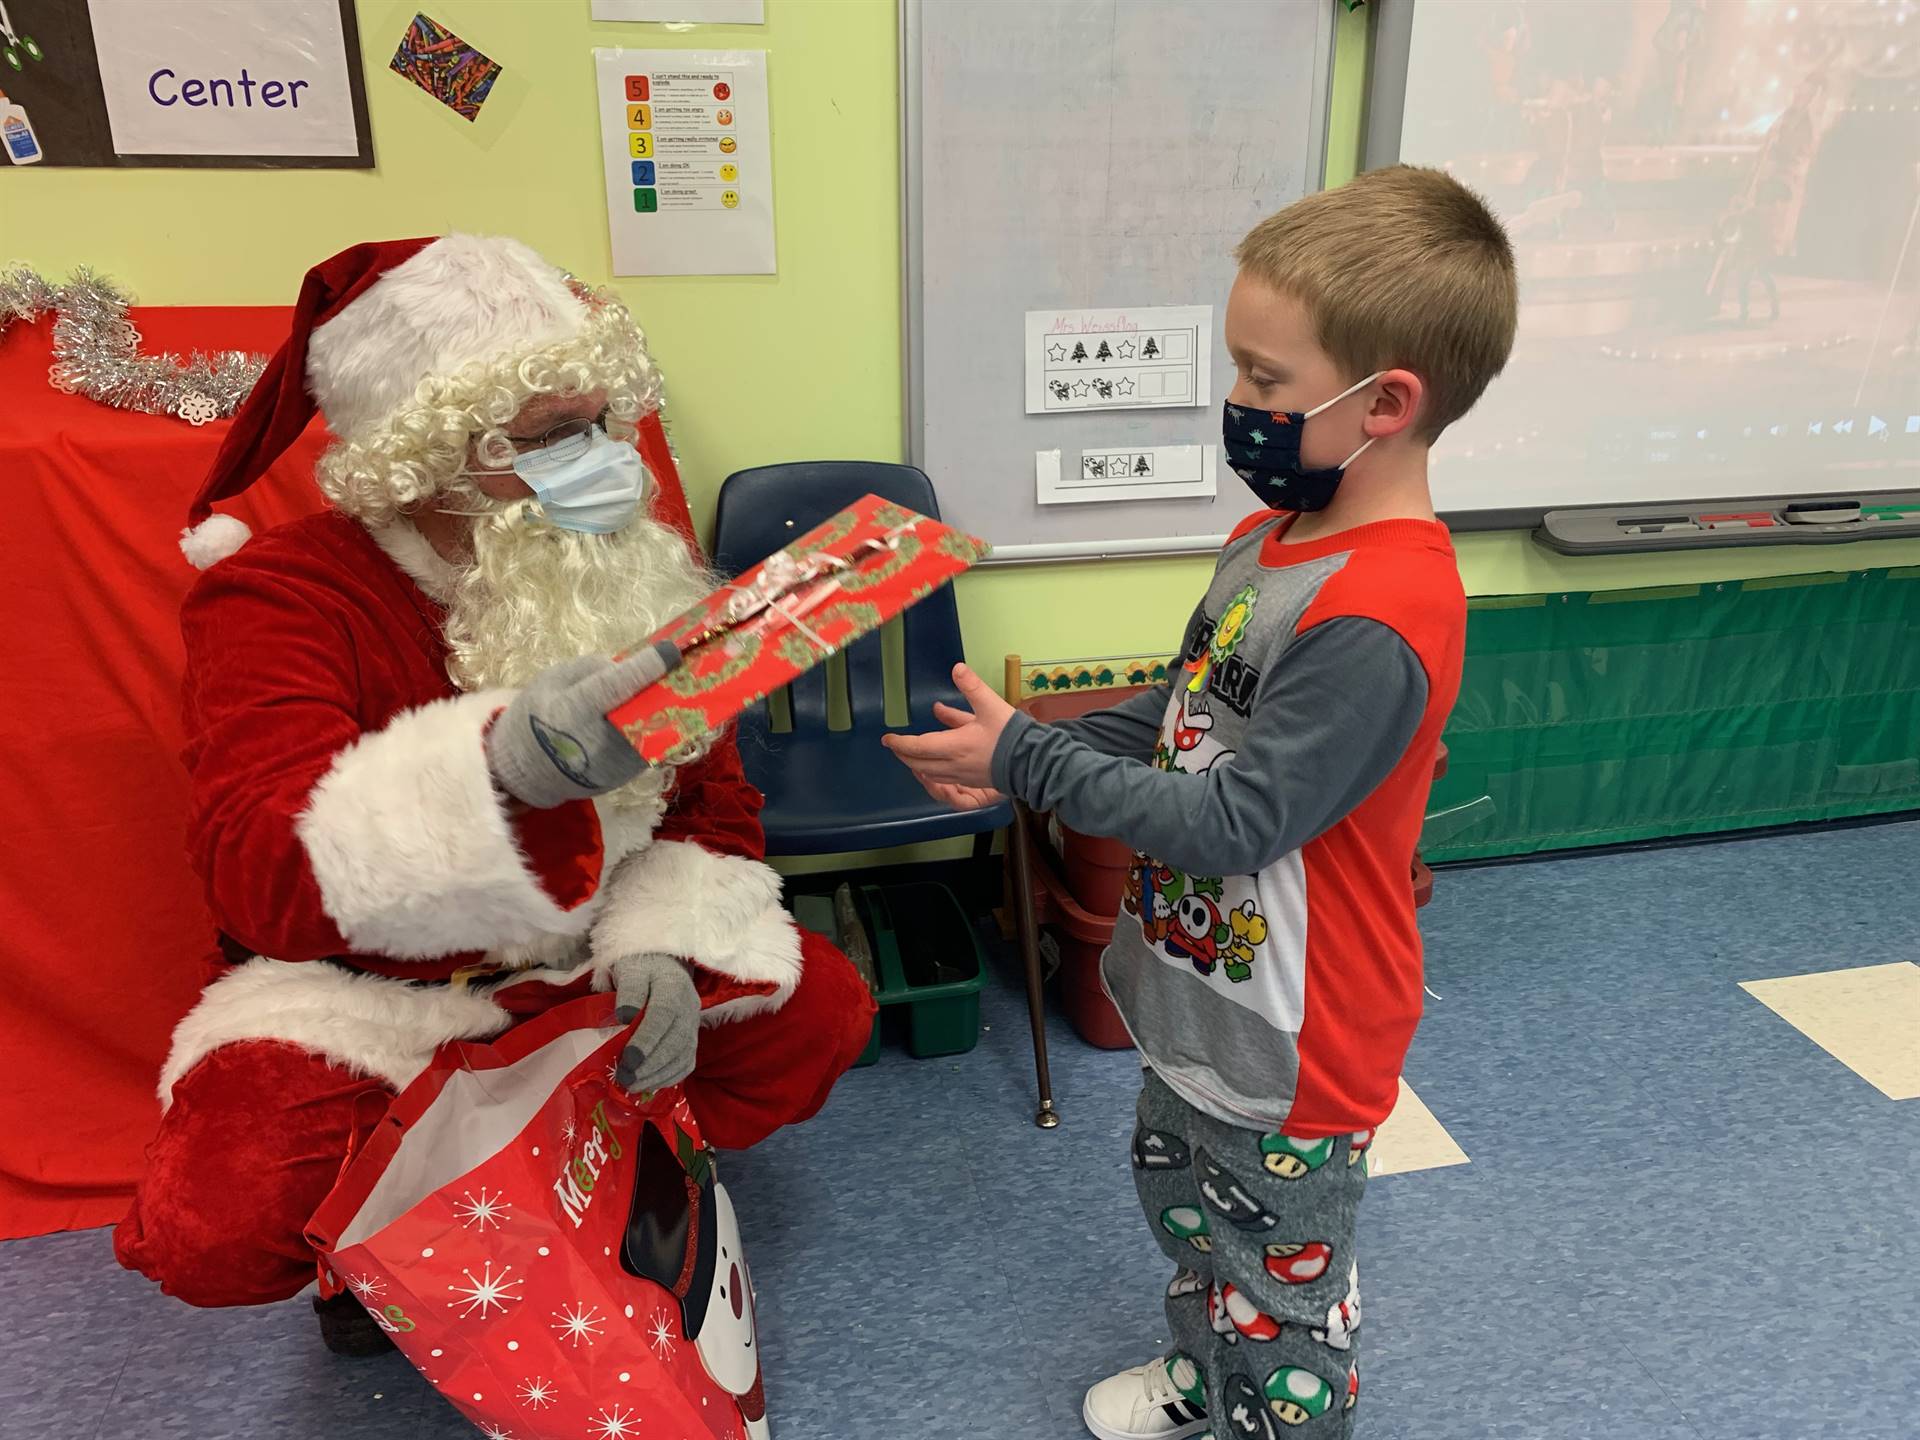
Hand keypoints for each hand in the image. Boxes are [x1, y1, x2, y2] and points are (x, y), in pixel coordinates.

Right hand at [485, 641, 680, 809]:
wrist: (524, 773)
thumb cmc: (536, 718)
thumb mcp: (551, 681)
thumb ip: (589, 669)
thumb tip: (627, 666)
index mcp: (572, 712)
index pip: (615, 686)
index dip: (646, 667)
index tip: (672, 650)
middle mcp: (597, 740)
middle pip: (643, 709)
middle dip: (668, 688)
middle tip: (688, 667)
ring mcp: (614, 763)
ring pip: (654, 731)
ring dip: (672, 709)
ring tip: (685, 686)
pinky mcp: (625, 776)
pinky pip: (651, 746)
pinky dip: (661, 728)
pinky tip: (669, 710)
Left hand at [608, 951, 700, 1094]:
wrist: (662, 962)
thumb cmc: (641, 966)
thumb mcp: (630, 970)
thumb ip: (628, 991)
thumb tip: (624, 1017)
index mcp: (673, 987)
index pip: (662, 1018)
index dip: (646, 1042)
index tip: (627, 1060)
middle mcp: (689, 1007)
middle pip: (675, 1042)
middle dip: (650, 1065)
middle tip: (625, 1078)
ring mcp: (693, 1023)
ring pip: (683, 1055)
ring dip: (658, 1075)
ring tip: (633, 1085)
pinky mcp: (692, 1036)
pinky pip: (687, 1061)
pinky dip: (670, 1076)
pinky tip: (650, 1083)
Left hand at [881, 664, 1013, 793]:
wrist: (1034, 762)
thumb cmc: (1011, 734)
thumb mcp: (991, 704)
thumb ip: (972, 686)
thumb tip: (957, 667)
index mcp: (955, 746)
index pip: (918, 747)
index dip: (900, 743)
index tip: (887, 739)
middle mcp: (954, 764)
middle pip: (919, 764)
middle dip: (904, 755)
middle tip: (895, 746)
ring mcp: (963, 776)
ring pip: (930, 774)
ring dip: (916, 764)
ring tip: (910, 755)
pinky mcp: (973, 782)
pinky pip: (944, 779)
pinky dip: (932, 772)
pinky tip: (934, 764)